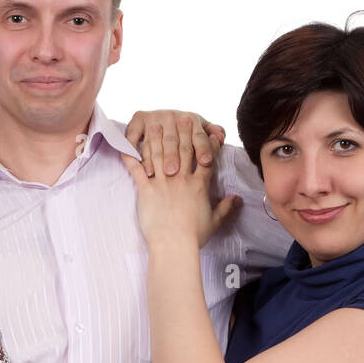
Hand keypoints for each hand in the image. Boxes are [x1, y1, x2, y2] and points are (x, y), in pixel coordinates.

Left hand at [122, 120, 240, 248]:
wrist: (174, 244)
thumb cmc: (194, 235)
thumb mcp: (214, 221)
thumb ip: (225, 207)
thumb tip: (237, 199)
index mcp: (199, 185)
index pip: (204, 158)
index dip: (206, 143)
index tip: (207, 131)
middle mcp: (181, 179)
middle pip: (182, 150)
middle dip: (182, 132)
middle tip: (181, 118)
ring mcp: (162, 183)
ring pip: (159, 155)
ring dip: (156, 138)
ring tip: (154, 125)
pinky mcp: (146, 190)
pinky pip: (136, 171)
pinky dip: (130, 158)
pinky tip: (126, 147)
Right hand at [125, 110, 225, 176]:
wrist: (162, 121)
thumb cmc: (186, 133)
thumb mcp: (201, 131)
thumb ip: (214, 133)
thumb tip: (221, 137)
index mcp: (191, 119)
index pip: (199, 135)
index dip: (203, 148)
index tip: (206, 162)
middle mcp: (172, 116)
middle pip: (173, 140)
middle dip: (173, 156)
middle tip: (173, 172)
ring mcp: (155, 117)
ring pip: (154, 140)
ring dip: (152, 158)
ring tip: (153, 174)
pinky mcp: (138, 120)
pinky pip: (135, 136)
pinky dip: (135, 149)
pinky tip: (138, 164)